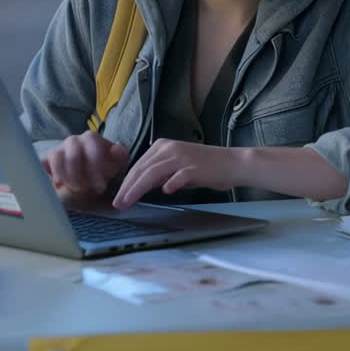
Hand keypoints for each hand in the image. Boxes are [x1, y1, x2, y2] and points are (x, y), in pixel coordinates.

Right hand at [41, 131, 128, 209]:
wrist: (88, 181)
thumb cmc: (104, 171)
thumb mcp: (116, 164)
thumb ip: (119, 157)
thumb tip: (117, 151)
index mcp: (92, 138)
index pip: (92, 146)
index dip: (96, 168)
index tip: (101, 187)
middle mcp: (74, 140)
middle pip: (73, 155)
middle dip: (81, 178)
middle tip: (87, 191)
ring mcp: (59, 148)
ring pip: (57, 158)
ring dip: (67, 178)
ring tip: (76, 191)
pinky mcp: (48, 159)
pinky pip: (45, 164)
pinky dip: (53, 176)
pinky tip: (62, 187)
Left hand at [112, 139, 241, 209]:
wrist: (232, 163)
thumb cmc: (205, 167)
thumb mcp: (176, 166)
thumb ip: (159, 173)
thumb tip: (140, 186)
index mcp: (162, 146)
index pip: (138, 165)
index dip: (126, 182)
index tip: (117, 198)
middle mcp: (169, 148)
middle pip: (142, 169)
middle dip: (127, 188)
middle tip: (117, 204)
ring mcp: (182, 157)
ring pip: (153, 172)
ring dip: (138, 189)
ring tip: (128, 202)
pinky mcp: (195, 168)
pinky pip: (179, 176)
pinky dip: (170, 183)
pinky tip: (165, 192)